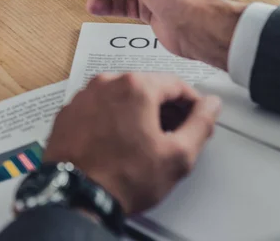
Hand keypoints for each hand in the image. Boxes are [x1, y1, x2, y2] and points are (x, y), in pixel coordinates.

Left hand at [44, 73, 221, 214]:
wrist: (77, 196)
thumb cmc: (121, 178)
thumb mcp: (177, 156)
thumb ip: (201, 124)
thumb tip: (210, 106)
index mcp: (135, 87)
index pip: (176, 84)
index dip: (191, 102)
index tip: (195, 116)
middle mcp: (106, 83)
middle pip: (146, 86)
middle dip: (163, 108)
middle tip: (173, 134)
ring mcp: (83, 96)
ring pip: (121, 95)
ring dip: (136, 112)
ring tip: (143, 141)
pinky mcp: (68, 111)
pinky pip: (98, 106)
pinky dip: (111, 117)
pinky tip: (117, 141)